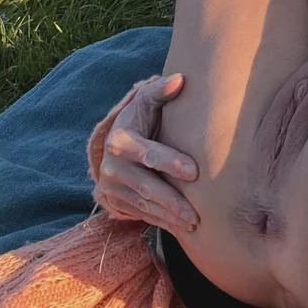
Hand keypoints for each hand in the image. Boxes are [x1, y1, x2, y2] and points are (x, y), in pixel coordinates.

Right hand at [92, 72, 200, 232]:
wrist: (113, 146)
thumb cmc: (140, 120)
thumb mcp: (145, 103)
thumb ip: (160, 92)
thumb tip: (180, 79)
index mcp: (120, 140)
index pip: (147, 153)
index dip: (170, 162)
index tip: (195, 172)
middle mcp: (112, 166)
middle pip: (146, 186)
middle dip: (171, 200)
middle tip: (196, 212)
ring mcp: (112, 187)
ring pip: (144, 205)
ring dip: (169, 216)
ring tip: (193, 222)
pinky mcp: (116, 202)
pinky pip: (140, 214)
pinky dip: (161, 222)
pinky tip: (180, 228)